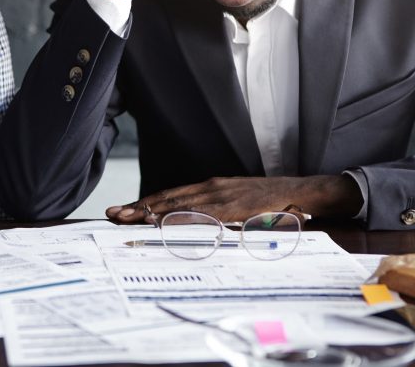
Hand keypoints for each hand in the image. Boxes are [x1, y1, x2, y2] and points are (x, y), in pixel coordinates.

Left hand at [105, 175, 363, 223]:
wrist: (301, 192)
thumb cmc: (270, 202)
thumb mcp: (238, 205)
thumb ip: (217, 213)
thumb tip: (192, 226)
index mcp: (210, 188)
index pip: (170, 196)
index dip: (145, 203)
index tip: (122, 210)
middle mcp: (211, 188)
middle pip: (168, 198)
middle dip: (138, 207)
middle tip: (113, 214)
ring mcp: (222, 196)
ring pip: (179, 205)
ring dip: (151, 212)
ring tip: (127, 218)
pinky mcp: (234, 207)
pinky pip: (202, 215)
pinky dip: (181, 218)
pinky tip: (165, 222)